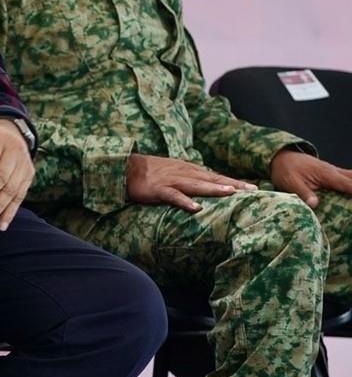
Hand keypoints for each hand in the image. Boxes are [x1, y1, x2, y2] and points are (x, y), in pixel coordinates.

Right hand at [125, 154, 254, 211]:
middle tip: (252, 190)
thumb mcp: (173, 172)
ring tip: (230, 192)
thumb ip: (190, 178)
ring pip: (196, 185)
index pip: (215, 175)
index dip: (234, 181)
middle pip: (211, 178)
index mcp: (188, 169)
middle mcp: (183, 172)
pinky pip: (174, 196)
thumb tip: (206, 186)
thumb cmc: (149, 172)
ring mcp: (171, 180)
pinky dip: (185, 201)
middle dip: (232, 184)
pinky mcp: (159, 189)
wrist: (124, 168)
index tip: (253, 188)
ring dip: (213, 188)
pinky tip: (196, 208)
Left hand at [271, 150, 351, 207]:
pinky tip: (350, 189)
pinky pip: (348, 178)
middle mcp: (334, 172)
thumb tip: (314, 204)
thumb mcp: (290, 182)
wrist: (281, 157)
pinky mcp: (332, 174)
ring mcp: (334, 172)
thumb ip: (303, 193)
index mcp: (327, 175)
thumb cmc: (285, 169)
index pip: (349, 186)